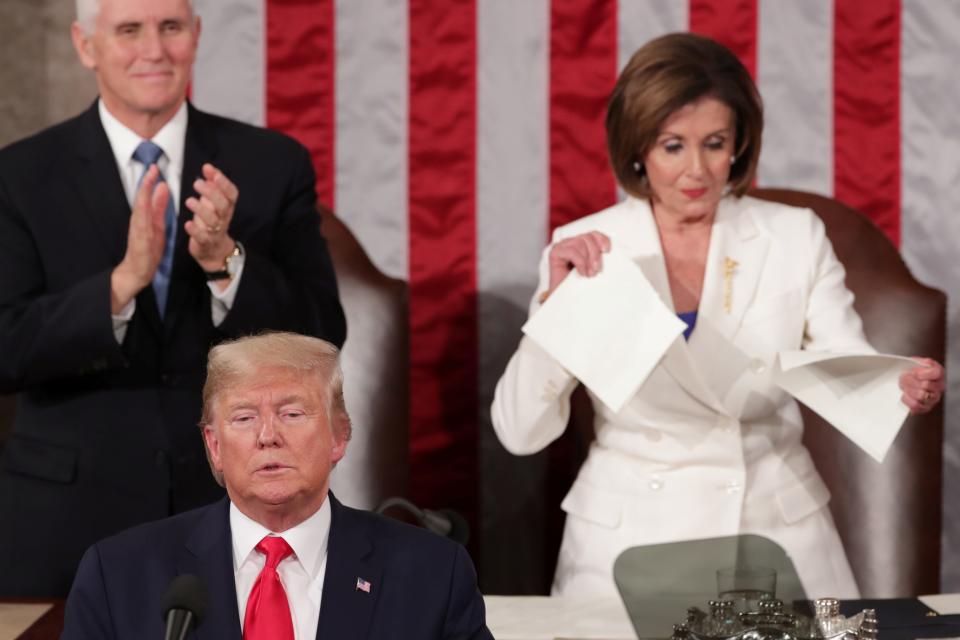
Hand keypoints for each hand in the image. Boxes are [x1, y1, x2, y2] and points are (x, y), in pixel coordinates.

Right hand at [111, 164, 167, 312]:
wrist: (137, 272)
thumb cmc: (147, 248)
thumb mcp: (157, 224)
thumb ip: (159, 206)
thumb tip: (162, 187)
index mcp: (144, 217)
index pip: (146, 196)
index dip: (150, 181)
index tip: (155, 167)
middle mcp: (138, 222)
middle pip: (141, 199)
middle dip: (146, 183)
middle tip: (152, 167)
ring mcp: (138, 232)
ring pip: (139, 210)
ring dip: (144, 195)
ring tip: (149, 181)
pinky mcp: (139, 242)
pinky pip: (141, 227)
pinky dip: (144, 216)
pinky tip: (146, 207)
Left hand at [184, 163, 238, 273]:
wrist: (213, 248)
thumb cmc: (211, 219)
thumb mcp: (213, 201)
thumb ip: (212, 184)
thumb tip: (208, 167)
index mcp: (227, 206)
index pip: (232, 194)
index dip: (224, 183)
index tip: (212, 173)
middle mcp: (223, 218)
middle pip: (223, 205)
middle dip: (212, 193)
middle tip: (196, 184)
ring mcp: (215, 231)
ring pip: (213, 221)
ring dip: (202, 210)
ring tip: (189, 201)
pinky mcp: (206, 242)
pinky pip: (203, 237)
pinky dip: (195, 231)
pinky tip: (188, 224)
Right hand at [545, 231, 611, 296]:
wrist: (565, 301)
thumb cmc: (580, 286)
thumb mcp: (594, 269)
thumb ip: (599, 258)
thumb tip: (610, 251)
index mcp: (581, 244)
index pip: (593, 234)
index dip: (602, 239)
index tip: (607, 251)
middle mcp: (571, 243)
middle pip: (588, 238)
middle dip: (595, 253)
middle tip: (597, 270)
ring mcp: (562, 246)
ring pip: (580, 243)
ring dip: (588, 259)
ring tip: (590, 274)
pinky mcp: (555, 252)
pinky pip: (572, 251)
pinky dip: (580, 262)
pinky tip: (582, 273)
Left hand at [899, 357, 944, 413]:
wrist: (905, 381)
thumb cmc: (910, 370)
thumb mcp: (913, 361)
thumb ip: (917, 362)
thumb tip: (918, 366)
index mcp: (938, 373)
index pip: (936, 373)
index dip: (923, 373)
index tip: (913, 372)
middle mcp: (939, 386)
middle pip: (926, 385)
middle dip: (910, 380)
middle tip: (903, 377)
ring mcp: (933, 398)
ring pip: (921, 396)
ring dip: (908, 390)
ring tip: (903, 386)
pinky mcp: (925, 407)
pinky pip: (916, 406)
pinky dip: (907, 400)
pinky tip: (904, 394)